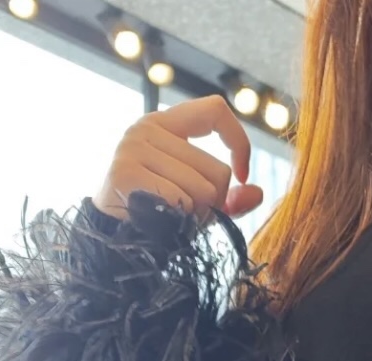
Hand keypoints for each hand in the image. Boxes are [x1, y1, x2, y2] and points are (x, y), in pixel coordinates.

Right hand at [92, 94, 265, 225]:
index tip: (243, 174)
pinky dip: (180, 220)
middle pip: (217, 169)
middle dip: (213, 202)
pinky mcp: (126, 172)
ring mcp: (134, 147)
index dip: (238, 141)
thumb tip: (258, 193)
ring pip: (203, 189)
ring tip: (173, 217)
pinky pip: (182, 201)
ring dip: (197, 215)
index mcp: (165, 124)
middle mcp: (147, 127)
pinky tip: (160, 221)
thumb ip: (229, 198)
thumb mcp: (198, 203)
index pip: (215, 109)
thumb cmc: (158, 216)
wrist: (112, 239)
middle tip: (189, 214)